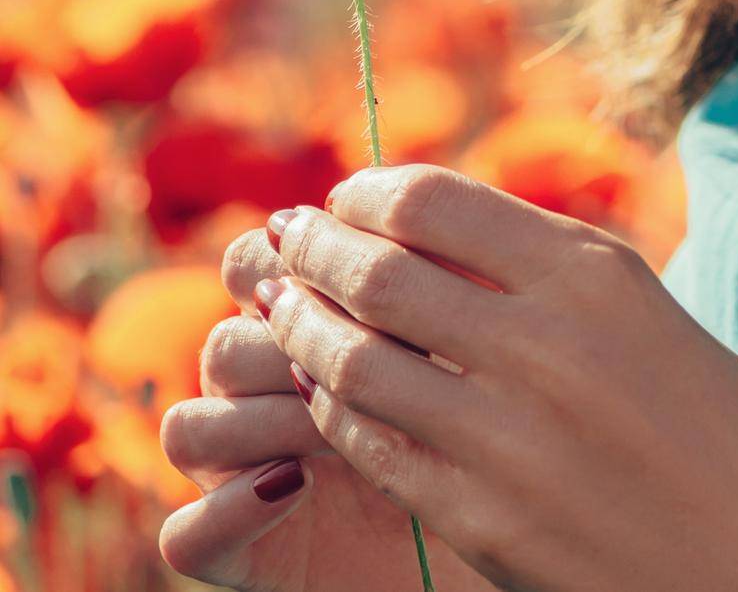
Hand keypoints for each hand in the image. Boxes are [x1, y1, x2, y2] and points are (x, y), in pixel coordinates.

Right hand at [157, 225, 492, 590]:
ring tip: (333, 428)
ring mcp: (243, 469)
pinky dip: (228, 511)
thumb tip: (434, 231)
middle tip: (375, 354)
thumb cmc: (499, 423)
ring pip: (192, 426)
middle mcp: (262, 390)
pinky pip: (188, 533)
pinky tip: (294, 487)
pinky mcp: (240, 549)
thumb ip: (444, 285)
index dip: (296, 257)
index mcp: (305, 323)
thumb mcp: (477, 348)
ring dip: (260, 419)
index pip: (258, 261)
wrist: (507, 529)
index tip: (384, 264)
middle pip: (225, 342)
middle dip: (288, 342)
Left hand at [255, 165, 737, 591]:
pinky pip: (374, 446)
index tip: (344, 195)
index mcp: (595, 272)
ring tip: (288, 314)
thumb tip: (434, 227)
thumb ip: (550, 269)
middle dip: (317, 250)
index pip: (432, 202)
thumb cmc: (725, 428)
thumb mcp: (647, 313)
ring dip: (305, 330)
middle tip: (289, 243)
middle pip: (378, 272)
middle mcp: (545, 341)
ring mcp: (509, 436)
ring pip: (355, 361)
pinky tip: (329, 396)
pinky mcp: (485, 519)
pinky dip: (336, 411)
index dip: (366, 192)